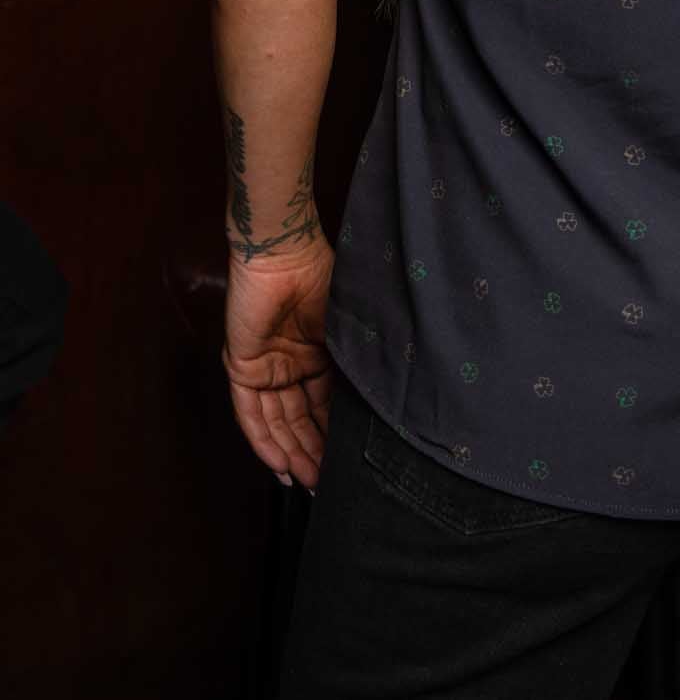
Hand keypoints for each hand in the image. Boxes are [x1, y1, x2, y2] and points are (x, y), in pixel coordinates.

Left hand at [223, 234, 334, 489]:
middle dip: (314, 453)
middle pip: (301, 419)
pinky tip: (281, 466)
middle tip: (328, 486)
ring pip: (278, 422)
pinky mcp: (243, 368)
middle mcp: (291, 365)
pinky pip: (252, 414)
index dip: (334, 433)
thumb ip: (352, 359)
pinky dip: (265, 441)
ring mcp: (267, 368)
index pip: (325, 403)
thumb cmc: (319, 277)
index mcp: (318, 353)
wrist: (282, 254)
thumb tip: (375, 399)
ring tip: (310, 484)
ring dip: (293, 453)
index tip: (349, 463)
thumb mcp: (345, 324)